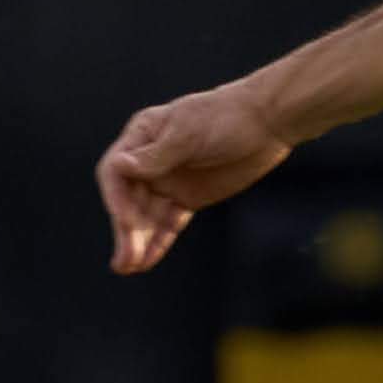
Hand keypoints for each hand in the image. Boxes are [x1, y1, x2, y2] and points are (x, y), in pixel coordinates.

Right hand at [96, 81, 296, 275]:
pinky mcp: (188, 198)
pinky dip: (158, 242)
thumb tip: (120, 165)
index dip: (116, 199)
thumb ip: (155, 155)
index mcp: (143, 136)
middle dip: (126, 229)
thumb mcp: (189, 133)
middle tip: (127, 258)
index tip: (127, 223)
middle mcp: (150, 161)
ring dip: (138, 241)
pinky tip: (147, 261)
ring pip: (146, 216)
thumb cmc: (227, 115)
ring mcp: (169, 181)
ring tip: (130, 266)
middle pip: (128, 200)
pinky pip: (168, 223)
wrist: (268, 122)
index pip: (115, 171)